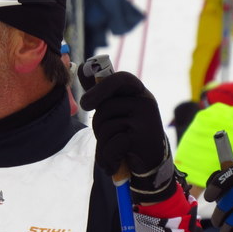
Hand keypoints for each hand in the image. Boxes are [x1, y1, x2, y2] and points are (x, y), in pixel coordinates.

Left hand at [79, 70, 174, 202]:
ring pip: (106, 127)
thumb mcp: (114, 111)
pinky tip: (115, 162)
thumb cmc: (127, 134)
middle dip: (97, 124)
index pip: (120, 79)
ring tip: (115, 149)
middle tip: (101, 134)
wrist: (149, 163)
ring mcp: (146, 120)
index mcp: (137, 92)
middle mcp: (145, 102)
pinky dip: (108, 157)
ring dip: (103, 143)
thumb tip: (83, 68)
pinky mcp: (143, 138)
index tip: (85, 104)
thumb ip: (100, 92)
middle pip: (105, 108)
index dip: (100, 87)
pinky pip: (113, 144)